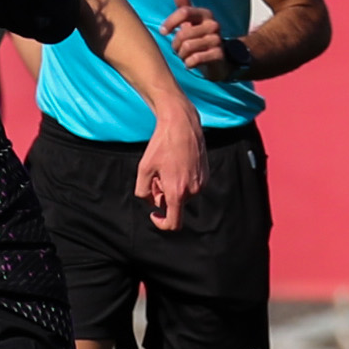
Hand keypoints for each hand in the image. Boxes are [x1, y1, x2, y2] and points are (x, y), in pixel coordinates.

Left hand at [134, 116, 206, 231]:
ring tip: (166, 167)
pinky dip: (181, 181)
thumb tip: (152, 202)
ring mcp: (202, 183)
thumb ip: (143, 192)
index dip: (162, 223)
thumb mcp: (143, 169)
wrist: (181, 124)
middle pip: (175, 205)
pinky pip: (191, 186)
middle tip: (156, 176)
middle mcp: (193, 191)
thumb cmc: (161, 145)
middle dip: (163, 196)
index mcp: (177, 192)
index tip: (155, 214)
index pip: (173, 223)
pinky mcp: (206, 176)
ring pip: (183, 195)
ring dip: (172, 187)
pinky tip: (176, 163)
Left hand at [160, 0, 246, 82]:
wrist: (218, 60)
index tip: (163, 31)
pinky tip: (190, 63)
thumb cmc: (200, 38)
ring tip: (184, 56)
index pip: (184, 12)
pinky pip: (195, 58)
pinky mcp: (218, 55)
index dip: (170, 22)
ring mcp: (217, 40)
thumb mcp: (191, 22)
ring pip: (188, 46)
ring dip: (181, 54)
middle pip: (183, 33)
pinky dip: (188, 63)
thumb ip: (184, 6)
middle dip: (175, 44)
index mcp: (205, 14)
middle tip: (177, 49)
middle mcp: (213, 25)